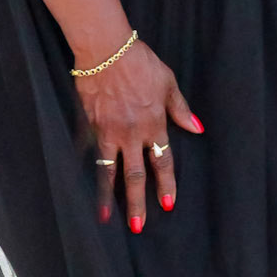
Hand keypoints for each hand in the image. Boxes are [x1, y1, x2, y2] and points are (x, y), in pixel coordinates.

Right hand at [76, 40, 202, 232]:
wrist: (106, 50)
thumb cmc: (140, 62)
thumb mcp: (168, 83)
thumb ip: (180, 109)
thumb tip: (196, 128)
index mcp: (154, 124)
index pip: (163, 161)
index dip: (165, 183)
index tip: (167, 204)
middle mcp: (131, 134)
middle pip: (135, 175)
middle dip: (137, 202)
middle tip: (138, 227)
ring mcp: (107, 131)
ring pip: (108, 170)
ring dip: (107, 196)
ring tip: (106, 218)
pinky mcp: (88, 125)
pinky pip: (86, 152)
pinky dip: (83, 170)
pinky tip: (79, 187)